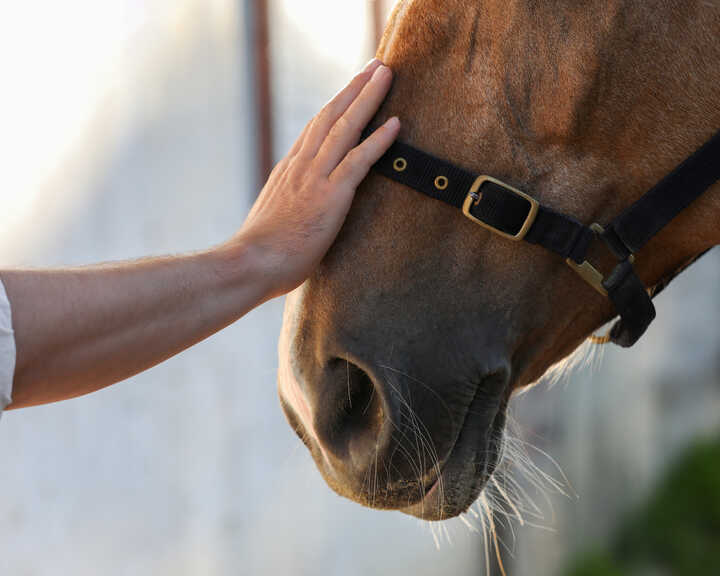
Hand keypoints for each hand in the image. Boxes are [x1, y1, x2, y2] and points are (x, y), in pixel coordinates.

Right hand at [234, 60, 399, 297]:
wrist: (249, 264)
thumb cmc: (259, 254)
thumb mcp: (271, 220)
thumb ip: (285, 207)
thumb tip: (292, 211)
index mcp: (288, 171)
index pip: (314, 129)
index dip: (335, 106)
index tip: (350, 89)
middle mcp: (301, 166)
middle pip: (330, 116)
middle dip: (354, 88)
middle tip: (375, 66)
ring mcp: (315, 178)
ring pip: (345, 128)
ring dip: (368, 98)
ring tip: (386, 74)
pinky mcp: (330, 196)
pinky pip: (358, 161)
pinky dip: (378, 140)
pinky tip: (396, 123)